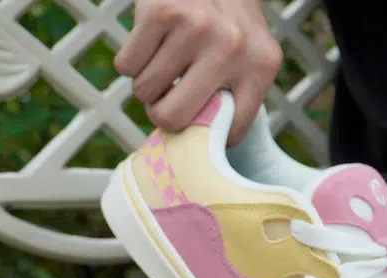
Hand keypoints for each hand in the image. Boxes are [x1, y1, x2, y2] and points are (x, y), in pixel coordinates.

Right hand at [114, 0, 282, 145]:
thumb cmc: (225, 22)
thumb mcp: (247, 58)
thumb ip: (231, 99)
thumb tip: (195, 154)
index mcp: (260, 67)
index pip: (227, 134)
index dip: (205, 135)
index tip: (198, 122)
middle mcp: (232, 47)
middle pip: (173, 119)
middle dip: (161, 112)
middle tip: (168, 94)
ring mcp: (196, 27)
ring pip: (144, 91)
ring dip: (147, 82)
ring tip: (165, 58)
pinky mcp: (160, 11)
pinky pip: (126, 66)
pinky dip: (131, 59)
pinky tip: (151, 40)